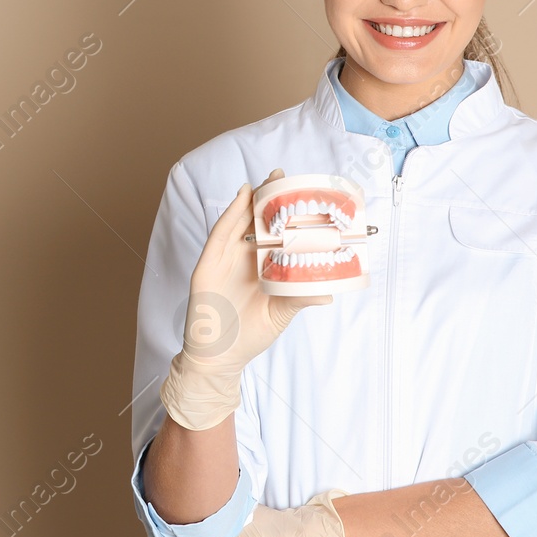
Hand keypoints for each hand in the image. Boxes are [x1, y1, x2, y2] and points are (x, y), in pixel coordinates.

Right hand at [160, 169, 334, 430]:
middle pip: (255, 221)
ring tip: (268, 180)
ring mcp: (224, 259)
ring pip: (238, 221)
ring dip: (251, 199)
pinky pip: (219, 234)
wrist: (219, 358)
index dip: (285, 215)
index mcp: (260, 267)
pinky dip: (230, 214)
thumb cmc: (248, 336)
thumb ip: (299, 299)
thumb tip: (328, 293)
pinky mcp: (208, 264)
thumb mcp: (280, 314)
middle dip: (268, 198)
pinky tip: (241, 198)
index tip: (301, 196)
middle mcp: (242, 258)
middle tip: (285, 177)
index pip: (274, 234)